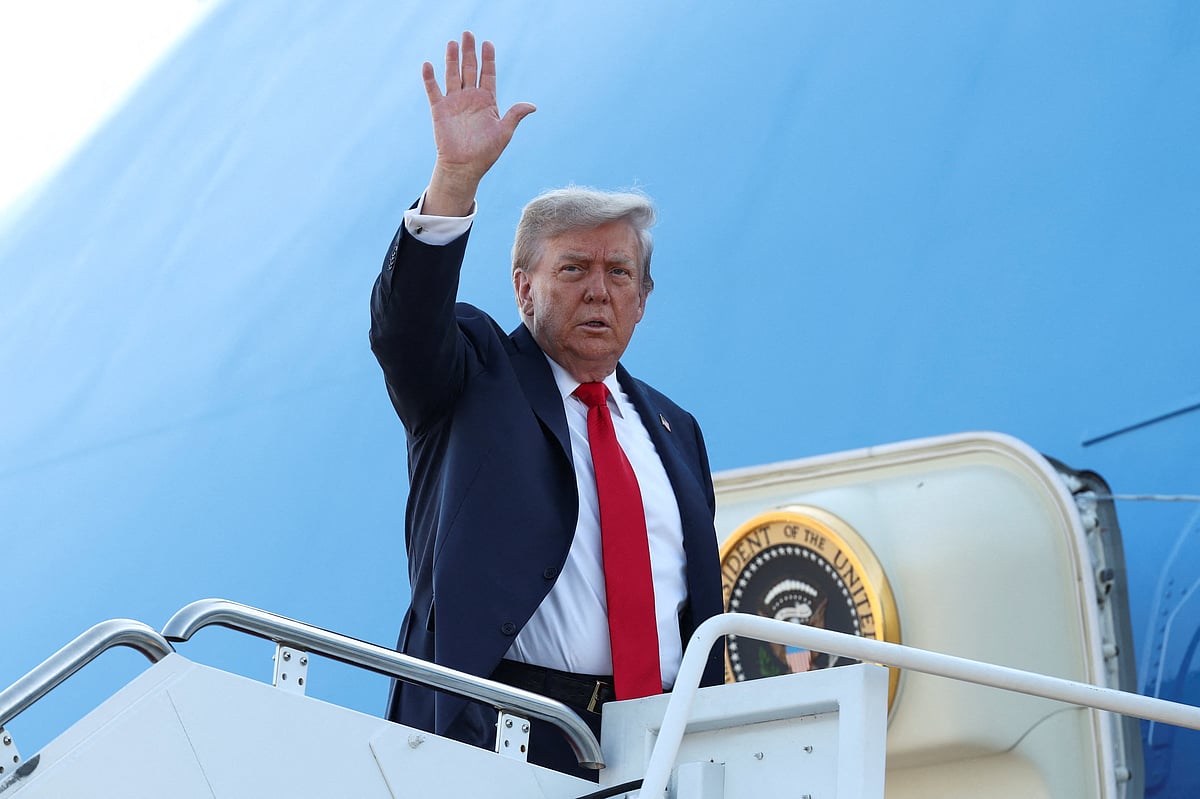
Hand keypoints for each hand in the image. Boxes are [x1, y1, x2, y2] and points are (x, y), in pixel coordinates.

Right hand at [422, 32, 535, 215]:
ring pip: (452, 75)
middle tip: (468, 34)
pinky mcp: (439, 110)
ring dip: (452, 59)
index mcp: (487, 101)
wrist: (464, 167)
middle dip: (469, 52)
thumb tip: (533, 106)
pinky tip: (429, 64)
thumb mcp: (504, 133)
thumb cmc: (486, 153)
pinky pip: (433, 90)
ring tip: (452, 42)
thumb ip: (514, 115)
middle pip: (470, 69)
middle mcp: (470, 98)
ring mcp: (454, 102)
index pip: (488, 74)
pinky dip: (430, 78)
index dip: (488, 59)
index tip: (488, 43)